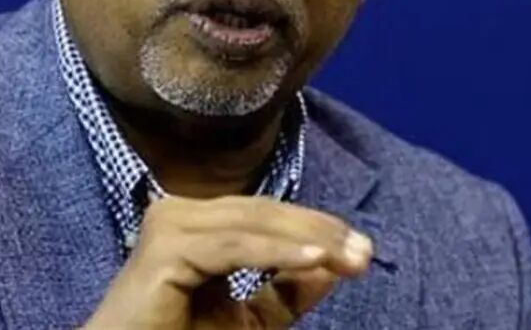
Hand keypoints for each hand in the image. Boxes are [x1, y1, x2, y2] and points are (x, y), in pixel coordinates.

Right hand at [81, 195, 372, 328]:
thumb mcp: (248, 319)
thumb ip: (287, 291)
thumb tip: (336, 263)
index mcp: (195, 221)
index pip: (264, 214)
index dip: (315, 226)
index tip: (362, 250)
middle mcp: (178, 212)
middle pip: (262, 213)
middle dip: (319, 230)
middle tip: (364, 252)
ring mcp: (169, 223)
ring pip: (251, 223)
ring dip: (308, 238)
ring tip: (350, 256)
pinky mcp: (165, 247)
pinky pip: (232, 246)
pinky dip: (277, 252)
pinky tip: (315, 258)